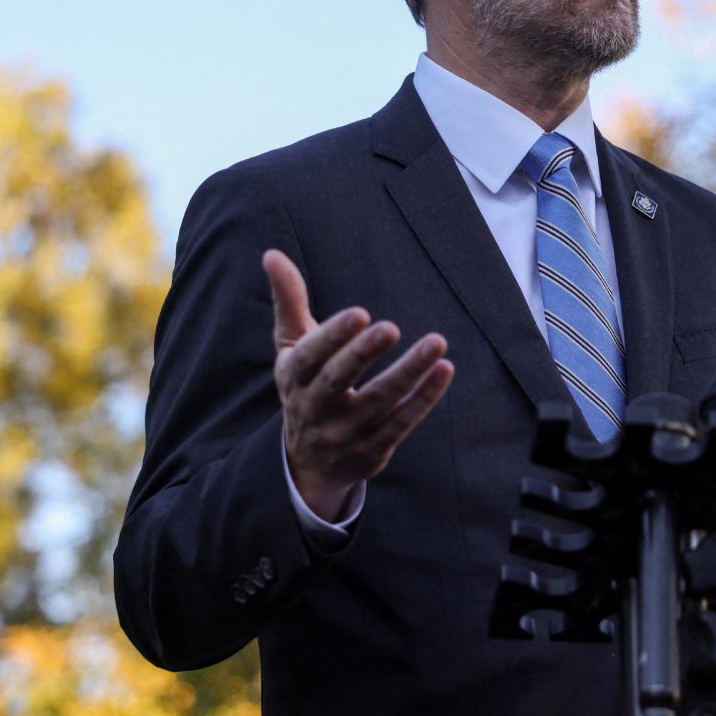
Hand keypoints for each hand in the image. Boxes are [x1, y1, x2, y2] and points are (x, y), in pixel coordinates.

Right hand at [264, 249, 454, 520]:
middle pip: (338, 380)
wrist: (309, 462)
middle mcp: (314, 408)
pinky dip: (423, 399)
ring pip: (378, 402)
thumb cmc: (305, 384)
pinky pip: (400, 423)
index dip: (333, 336)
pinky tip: (444, 370)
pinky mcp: (372, 451)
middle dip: (363, 353)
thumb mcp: (291, 347)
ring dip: (408, 373)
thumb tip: (271, 253)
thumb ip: (288, 301)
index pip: (310, 357)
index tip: (361, 313)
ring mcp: (344, 434)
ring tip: (437, 342)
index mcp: (293, 377)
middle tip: (390, 327)